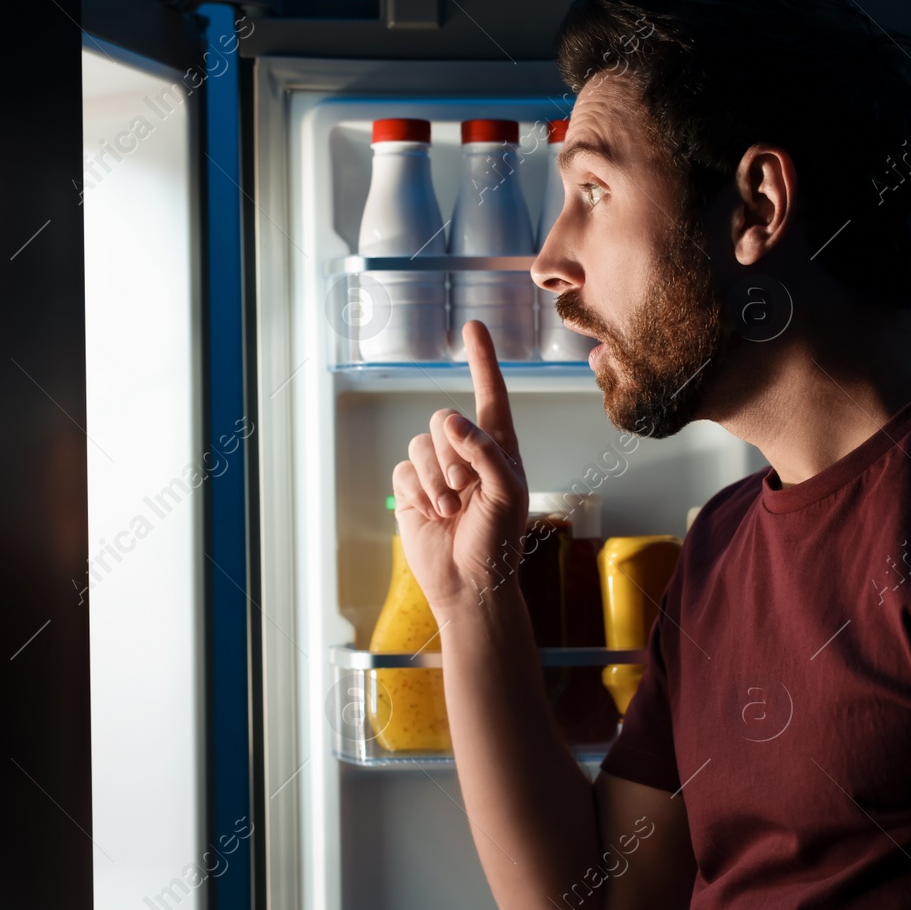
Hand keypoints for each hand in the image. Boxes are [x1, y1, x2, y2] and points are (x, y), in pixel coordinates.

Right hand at [391, 320, 528, 611]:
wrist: (469, 583)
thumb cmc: (498, 541)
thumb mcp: (506, 492)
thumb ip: (484, 450)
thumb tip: (451, 420)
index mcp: (499, 447)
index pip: (490, 395)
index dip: (482, 360)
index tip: (473, 327)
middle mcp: (466, 452)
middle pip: (444, 420)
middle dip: (453, 456)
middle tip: (466, 491)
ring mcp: (436, 469)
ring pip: (421, 445)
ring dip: (436, 479)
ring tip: (451, 509)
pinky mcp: (412, 489)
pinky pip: (404, 470)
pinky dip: (418, 492)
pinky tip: (432, 514)